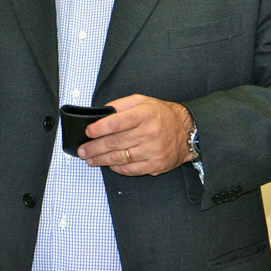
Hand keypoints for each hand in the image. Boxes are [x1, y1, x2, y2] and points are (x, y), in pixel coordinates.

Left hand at [78, 94, 193, 175]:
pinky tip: (108, 164)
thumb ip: (120, 105)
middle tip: (82, 150)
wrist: (187, 131)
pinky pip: (131, 169)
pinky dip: (117, 168)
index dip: (99, 128)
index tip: (87, 132)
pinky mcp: (155, 165)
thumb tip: (101, 114)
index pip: (116, 122)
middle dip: (94, 147)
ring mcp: (152, 151)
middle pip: (114, 142)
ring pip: (120, 157)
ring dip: (101, 159)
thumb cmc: (161, 115)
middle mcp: (148, 133)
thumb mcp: (142, 101)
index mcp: (144, 115)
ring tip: (90, 159)